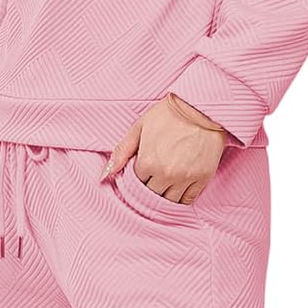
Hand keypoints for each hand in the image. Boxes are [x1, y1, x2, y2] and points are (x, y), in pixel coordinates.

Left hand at [99, 93, 227, 202]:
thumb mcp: (139, 127)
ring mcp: (186, 177)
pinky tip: (178, 188)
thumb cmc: (168, 114)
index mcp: (148, 162)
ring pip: (169, 201)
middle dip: (150, 187)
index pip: (136, 184)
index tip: (143, 168)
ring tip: (165, 182)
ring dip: (165, 195)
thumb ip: (122, 152)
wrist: (201, 107)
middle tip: (154, 176)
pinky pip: (188, 199)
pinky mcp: (203, 177)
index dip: (138, 177)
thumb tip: (104, 175)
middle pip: (152, 195)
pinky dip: (181, 198)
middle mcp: (166, 174)